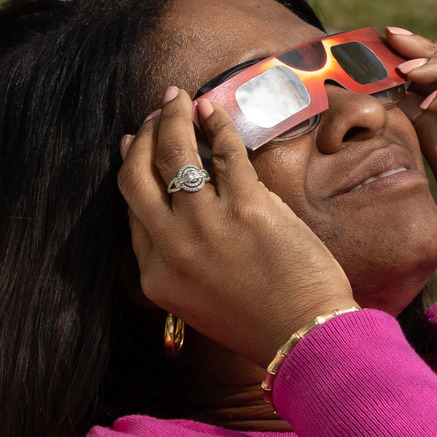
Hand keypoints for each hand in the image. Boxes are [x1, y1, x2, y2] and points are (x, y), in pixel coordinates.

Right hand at [119, 89, 357, 365]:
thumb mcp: (197, 299)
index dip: (131, 169)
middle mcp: (172, 248)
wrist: (304, 338)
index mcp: (156, 275)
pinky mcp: (246, 207)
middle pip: (136, 175)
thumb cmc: (260, 321)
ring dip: (171, 117)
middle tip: (153, 114)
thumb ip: (177, 257)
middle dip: (140, 136)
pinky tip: (211, 109)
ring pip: (174, 152)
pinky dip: (216, 122)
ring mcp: (206, 225)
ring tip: (177, 99)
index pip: (132, 209)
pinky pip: (224, 151)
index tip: (132, 146)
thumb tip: (173, 205)